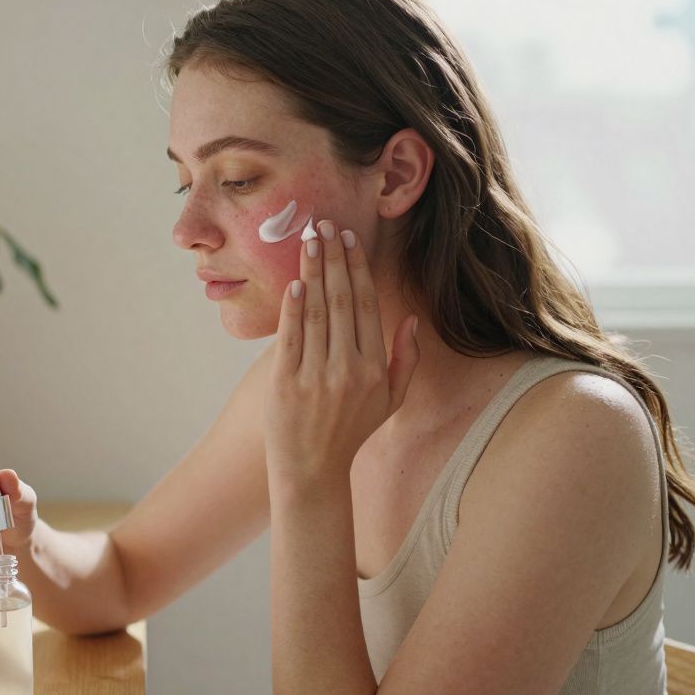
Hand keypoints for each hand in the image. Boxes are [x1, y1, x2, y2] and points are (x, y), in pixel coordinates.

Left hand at [263, 221, 420, 484]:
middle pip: (340, 300)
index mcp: (374, 369)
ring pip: (315, 312)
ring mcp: (315, 376)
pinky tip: (294, 280)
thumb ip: (405, 360)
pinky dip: (292, 306)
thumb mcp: (390, 401)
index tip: (349, 240)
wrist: (311, 469)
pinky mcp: (285, 383)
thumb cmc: (351, 431)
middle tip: (324, 225)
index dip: (357, 269)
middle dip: (333, 258)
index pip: (365, 306)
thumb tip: (410, 319)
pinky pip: (290, 336)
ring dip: (311, 271)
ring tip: (308, 241)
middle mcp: (347, 370)